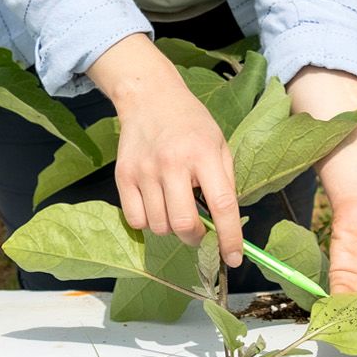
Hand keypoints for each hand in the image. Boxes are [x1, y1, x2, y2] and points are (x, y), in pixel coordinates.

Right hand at [88, 34, 241, 268]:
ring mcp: (144, 171)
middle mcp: (172, 164)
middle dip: (196, 238)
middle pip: (184, 224)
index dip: (230, 237)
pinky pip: (136, 220)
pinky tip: (156, 206)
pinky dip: (148, 223)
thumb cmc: (191, 123)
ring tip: (175, 209)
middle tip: (199, 231)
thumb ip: (224, 181)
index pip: (222, 206)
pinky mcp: (123, 176)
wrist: (150, 98)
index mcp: (204, 154)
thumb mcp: (219, 144)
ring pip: (159, 227)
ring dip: (171, 229)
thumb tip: (226, 223)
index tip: (233, 258)